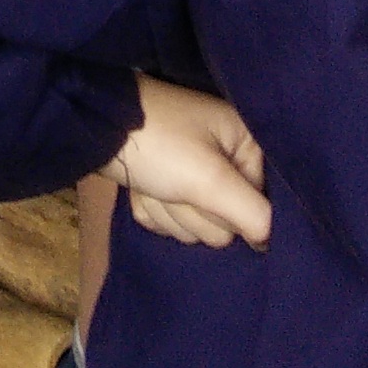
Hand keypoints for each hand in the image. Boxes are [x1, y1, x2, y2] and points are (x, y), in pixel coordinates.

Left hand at [114, 75, 270, 249]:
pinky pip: (172, 222)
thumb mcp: (209, 178)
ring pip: (197, 227)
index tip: (207, 190)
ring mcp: (195, 172)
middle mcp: (227, 157)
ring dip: (171, 211)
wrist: (95, 126)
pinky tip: (144, 187)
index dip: (231, 210)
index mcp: (245, 143)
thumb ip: (251, 214)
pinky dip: (155, 211)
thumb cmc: (159, 143)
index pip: (262, 208)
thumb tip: (272, 241)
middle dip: (194, 210)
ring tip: (156, 180)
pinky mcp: (168, 185)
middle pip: (226, 225)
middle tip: (174, 181)